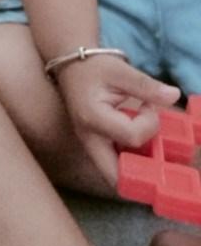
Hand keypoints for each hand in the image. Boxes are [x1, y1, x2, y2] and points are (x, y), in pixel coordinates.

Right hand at [56, 53, 180, 189]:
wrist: (71, 68)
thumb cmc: (93, 68)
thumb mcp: (119, 70)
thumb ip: (146, 85)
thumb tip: (174, 95)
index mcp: (93, 117)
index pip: (132, 137)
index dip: (150, 124)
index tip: (148, 106)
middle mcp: (89, 139)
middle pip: (116, 177)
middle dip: (141, 172)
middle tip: (155, 148)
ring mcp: (90, 147)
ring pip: (116, 177)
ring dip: (137, 168)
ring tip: (149, 144)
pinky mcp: (95, 149)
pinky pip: (115, 167)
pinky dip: (131, 162)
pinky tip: (139, 143)